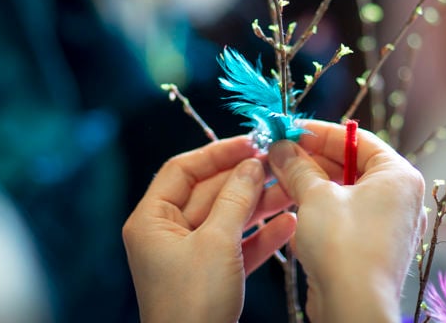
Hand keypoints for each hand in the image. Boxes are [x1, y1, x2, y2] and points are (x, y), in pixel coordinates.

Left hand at [123, 135, 295, 322]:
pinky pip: (236, 246)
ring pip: (227, 219)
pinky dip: (260, 237)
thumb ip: (235, 199)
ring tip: (293, 191)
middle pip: (209, 193)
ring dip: (259, 206)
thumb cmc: (193, 302)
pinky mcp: (210, 276)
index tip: (251, 143)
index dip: (217, 153)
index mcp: (151, 220)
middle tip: (280, 166)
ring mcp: (188, 256)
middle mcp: (166, 233)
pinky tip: (288, 225)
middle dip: (246, 181)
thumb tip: (251, 163)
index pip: (182, 170)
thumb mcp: (216, 243)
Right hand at [267, 120, 426, 322]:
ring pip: (345, 193)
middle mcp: (400, 198)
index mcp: (398, 175)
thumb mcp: (315, 196)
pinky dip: (321, 211)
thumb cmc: (343, 246)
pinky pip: (345, 218)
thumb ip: (297, 166)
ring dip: (312, 186)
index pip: (357, 139)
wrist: (354, 307)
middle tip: (279, 156)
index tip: (288, 131)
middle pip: (351, 165)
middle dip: (311, 160)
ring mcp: (389, 225)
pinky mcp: (373, 248)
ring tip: (281, 182)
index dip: (319, 133)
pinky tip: (295, 212)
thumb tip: (281, 147)